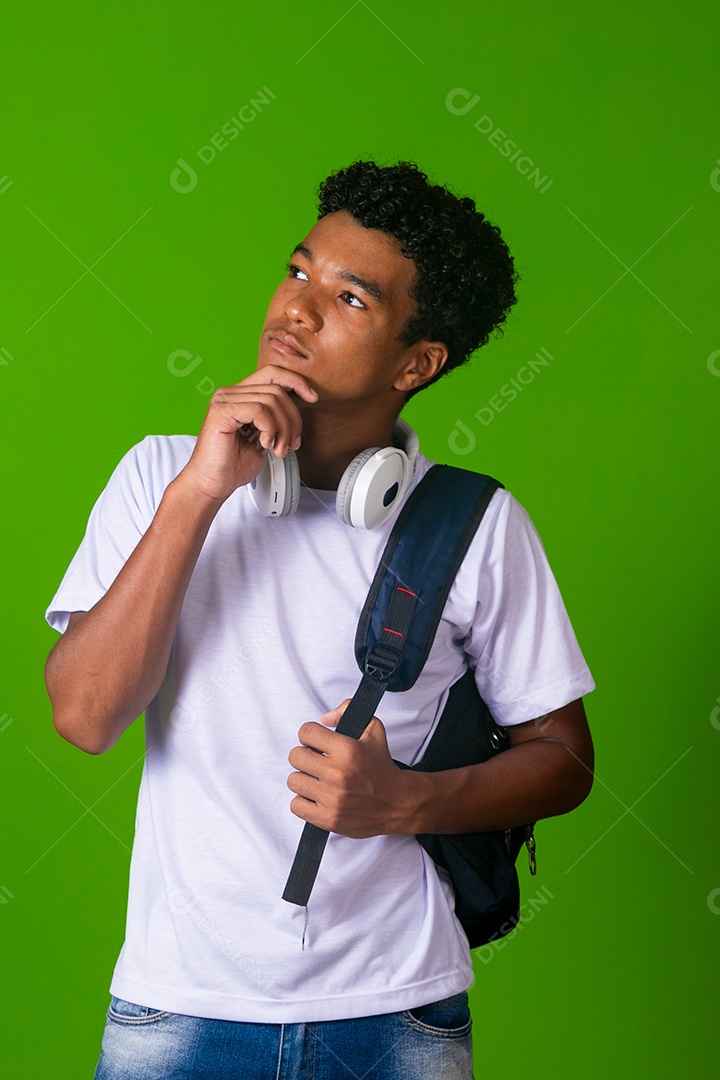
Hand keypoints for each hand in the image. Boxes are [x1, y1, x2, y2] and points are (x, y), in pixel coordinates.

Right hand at [177, 366, 317, 503]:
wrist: (212, 484)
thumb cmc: (234, 465)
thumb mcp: (264, 437)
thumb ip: (277, 418)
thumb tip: (301, 403)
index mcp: (240, 395)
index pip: (272, 374)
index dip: (296, 381)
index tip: (312, 398)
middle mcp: (230, 393)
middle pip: (277, 389)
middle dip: (293, 418)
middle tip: (292, 443)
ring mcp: (224, 400)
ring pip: (271, 400)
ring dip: (283, 429)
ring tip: (279, 449)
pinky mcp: (221, 411)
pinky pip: (259, 410)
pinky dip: (269, 429)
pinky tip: (264, 445)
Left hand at [287, 700, 414, 837]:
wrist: (397, 803)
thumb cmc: (381, 767)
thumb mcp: (373, 729)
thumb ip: (348, 710)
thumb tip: (325, 718)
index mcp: (348, 749)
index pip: (306, 732)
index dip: (310, 735)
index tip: (318, 742)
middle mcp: (338, 773)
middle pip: (295, 756)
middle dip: (305, 756)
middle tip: (317, 761)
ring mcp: (332, 798)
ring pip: (293, 781)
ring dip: (304, 779)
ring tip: (318, 780)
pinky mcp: (328, 819)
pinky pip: (296, 806)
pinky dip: (304, 802)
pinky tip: (318, 797)